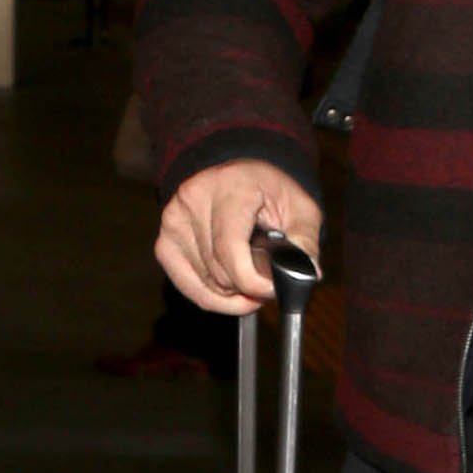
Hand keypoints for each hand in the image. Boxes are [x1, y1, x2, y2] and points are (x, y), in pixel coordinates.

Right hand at [155, 161, 324, 315]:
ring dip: (232, 293)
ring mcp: (173, 221)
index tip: (273, 289)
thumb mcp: (300, 207)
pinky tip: (231, 290)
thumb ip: (305, 241)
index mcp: (229, 187)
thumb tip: (308, 273)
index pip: (230, 250)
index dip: (253, 281)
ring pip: (205, 283)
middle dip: (248, 287)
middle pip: (218, 272)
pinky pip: (188, 286)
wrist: (239, 175)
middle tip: (267, 283)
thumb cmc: (269, 191)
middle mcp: (193, 200)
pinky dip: (212, 297)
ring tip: (251, 278)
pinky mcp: (164, 241)